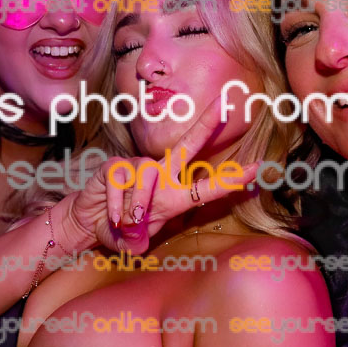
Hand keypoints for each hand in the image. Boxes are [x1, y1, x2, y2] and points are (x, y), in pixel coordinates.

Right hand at [70, 98, 258, 254]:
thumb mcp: (133, 242)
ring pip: (148, 176)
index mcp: (174, 195)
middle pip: (188, 144)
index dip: (233, 178)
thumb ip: (138, 240)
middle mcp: (160, 176)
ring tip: (128, 222)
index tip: (258, 168)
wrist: (89, 223)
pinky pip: (121, 180)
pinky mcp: (115, 166)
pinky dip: (116, 205)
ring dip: (138, 203)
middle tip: (226, 103)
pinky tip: (112, 217)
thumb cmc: (120, 230)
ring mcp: (137, 167)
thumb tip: (136, 233)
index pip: (208, 186)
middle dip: (207, 123)